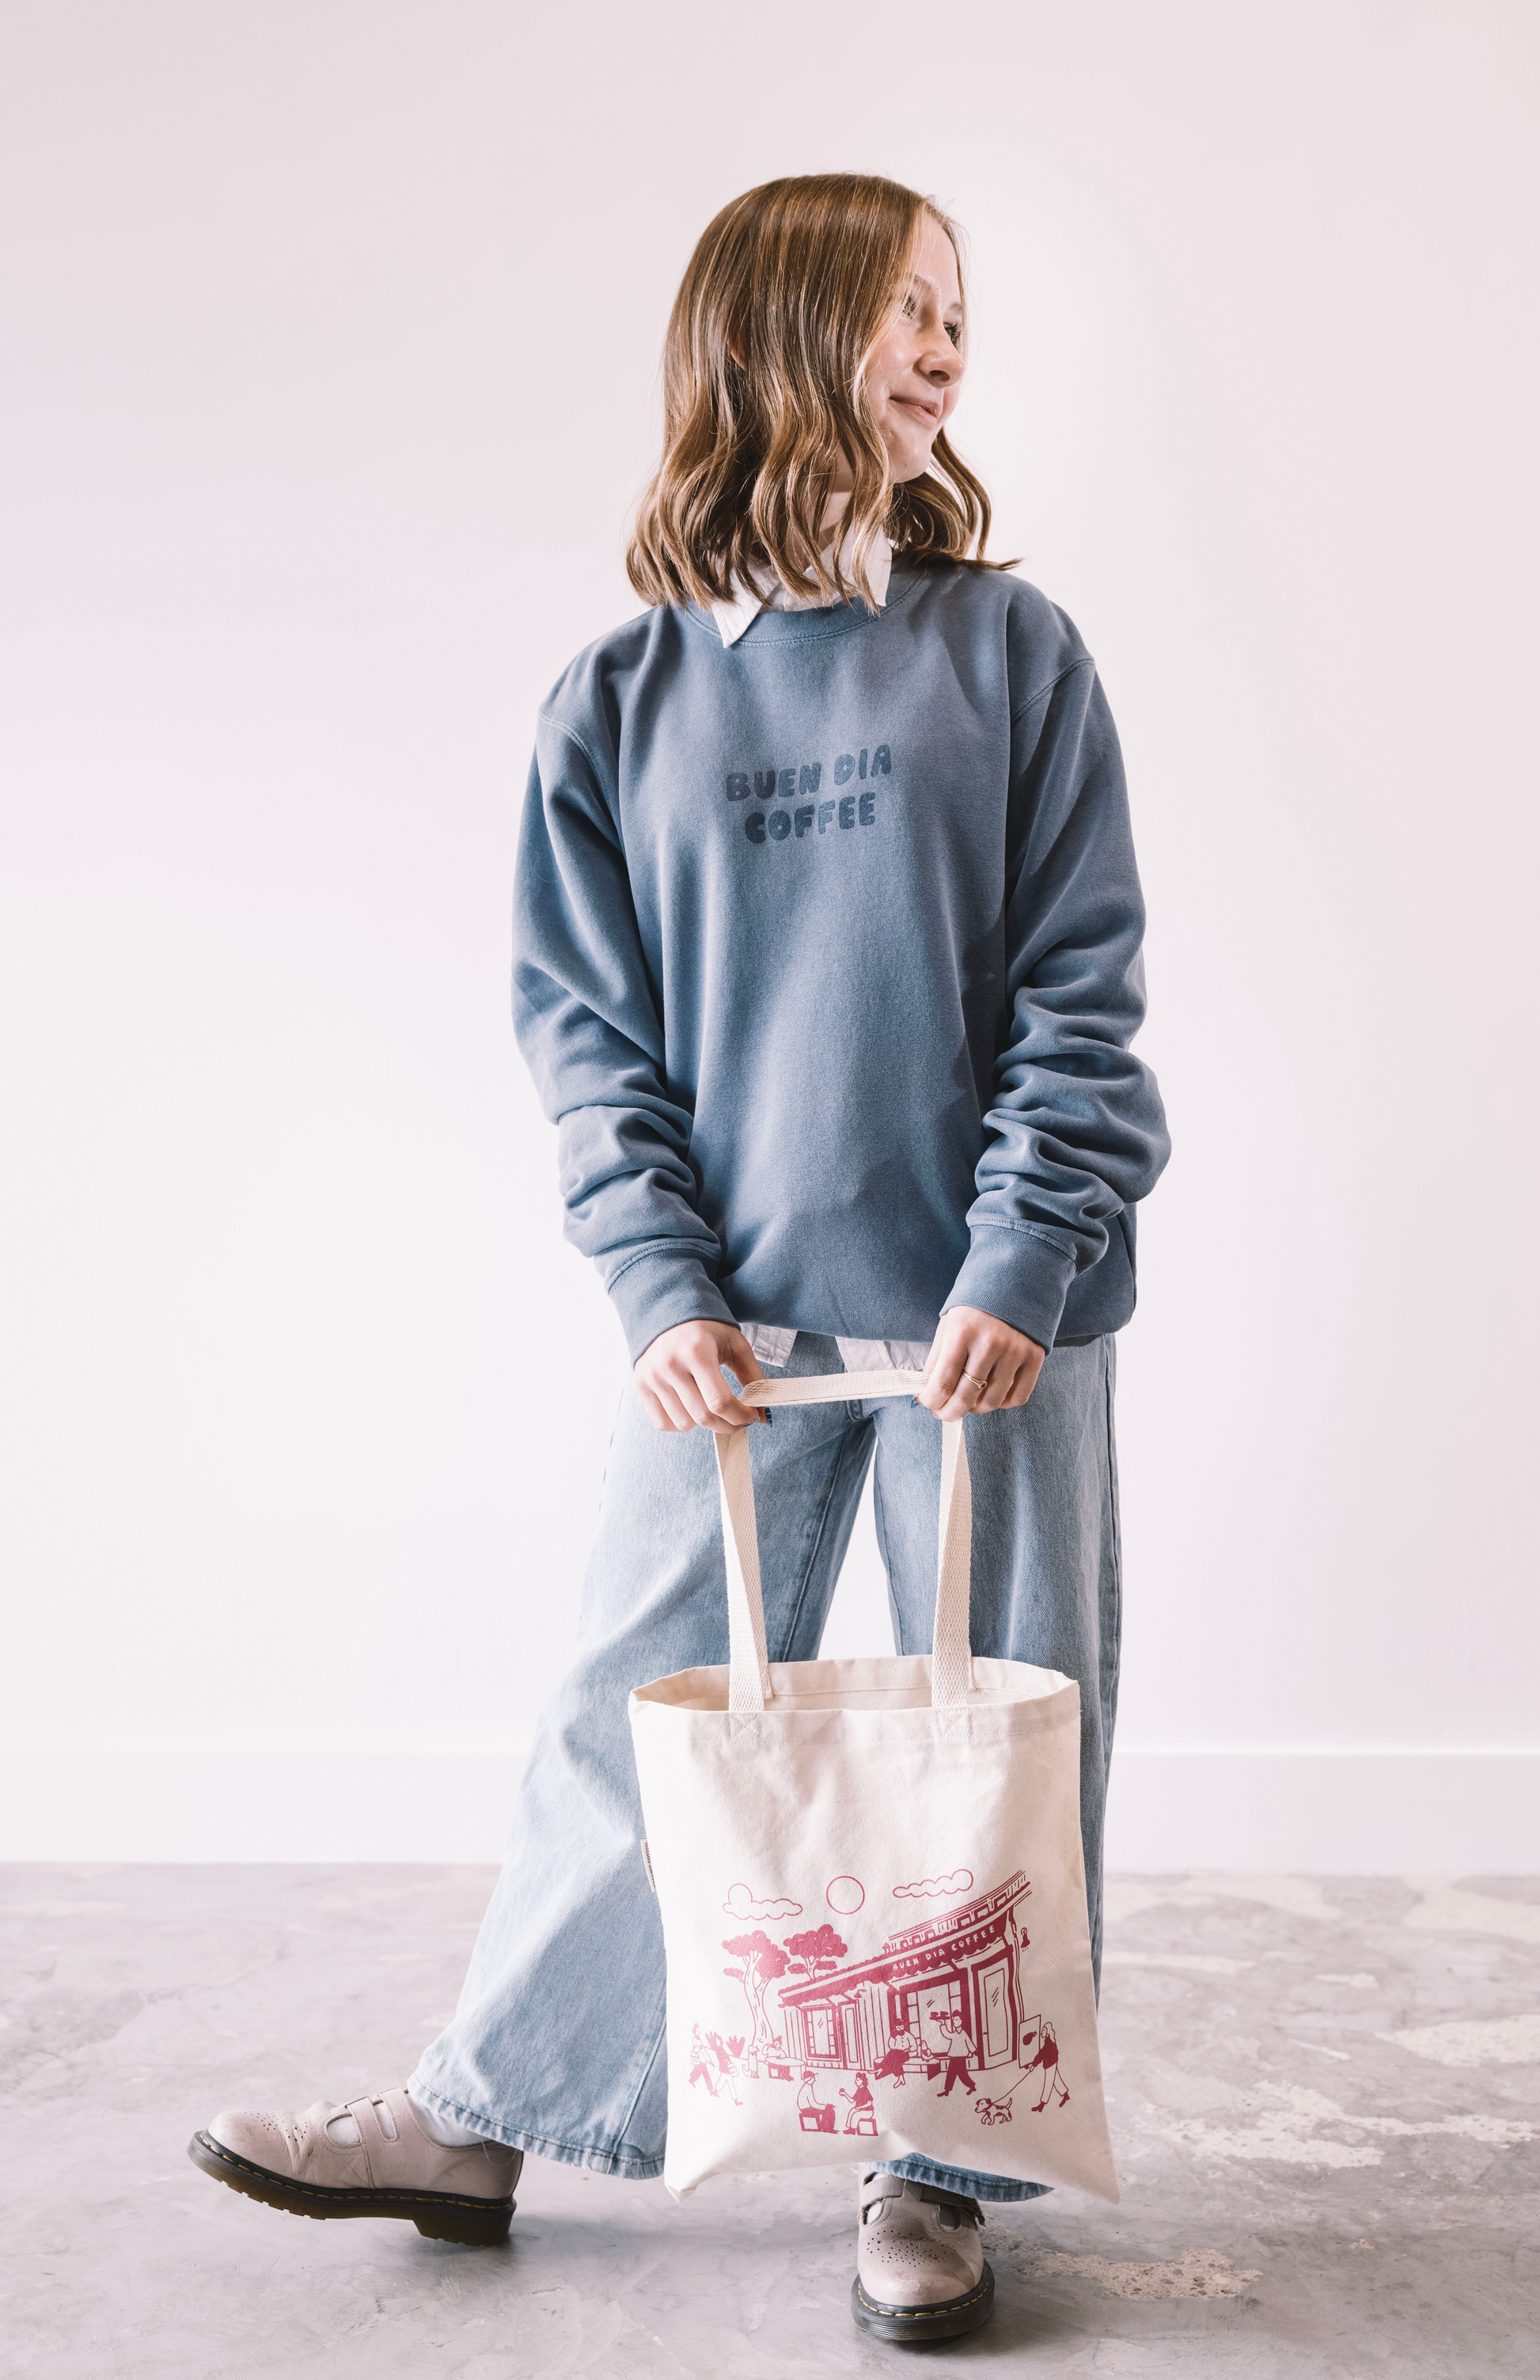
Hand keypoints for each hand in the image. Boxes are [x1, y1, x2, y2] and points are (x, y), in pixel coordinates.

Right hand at [634, 1318, 767, 1433]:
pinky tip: (692, 1409)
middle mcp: (670, 1365)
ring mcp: (652, 1376)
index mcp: (697, 1351)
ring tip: (713, 1408)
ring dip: (704, 1424)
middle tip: (739, 1420)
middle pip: (703, 1417)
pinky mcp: (642, 1384)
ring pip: (683, 1424)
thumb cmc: (706, 1329)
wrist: (669, 1310)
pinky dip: (681, 1424)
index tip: (752, 1415)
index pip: (719, 1401)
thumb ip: (752, 1377)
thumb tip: (762, 1413)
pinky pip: (663, 1423)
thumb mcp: (735, 1344)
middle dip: (728, 1425)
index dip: (741, 1416)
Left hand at [915, 1305, 1044, 1422]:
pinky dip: (1002, 1404)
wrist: (1013, 1283)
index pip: (942, 1384)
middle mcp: (989, 1344)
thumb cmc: (974, 1308)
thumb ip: (937, 1360)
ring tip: (969, 1400)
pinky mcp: (1034, 1357)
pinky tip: (992, 1393)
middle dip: (949, 1412)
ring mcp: (1014, 1352)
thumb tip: (928, 1393)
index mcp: (962, 1333)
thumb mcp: (948, 1326)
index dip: (932, 1402)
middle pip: (965, 1398)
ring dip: (975, 1408)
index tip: (928, 1403)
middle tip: (944, 1413)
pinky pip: (1017, 1398)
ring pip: (991, 1402)